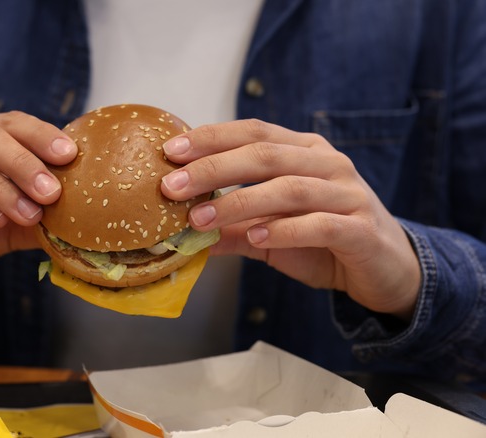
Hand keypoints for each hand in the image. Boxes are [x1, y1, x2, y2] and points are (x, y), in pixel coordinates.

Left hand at [160, 119, 420, 319]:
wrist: (387, 268)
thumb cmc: (322, 241)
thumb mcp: (268, 233)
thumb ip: (229, 228)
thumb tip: (179, 235)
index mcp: (304, 151)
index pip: (253, 132)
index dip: (211, 138)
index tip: (170, 152)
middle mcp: (327, 163)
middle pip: (265, 154)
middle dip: (213, 168)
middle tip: (172, 186)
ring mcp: (348, 194)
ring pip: (289, 188)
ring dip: (238, 203)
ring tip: (200, 220)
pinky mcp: (362, 229)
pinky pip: (320, 224)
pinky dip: (284, 230)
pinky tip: (255, 238)